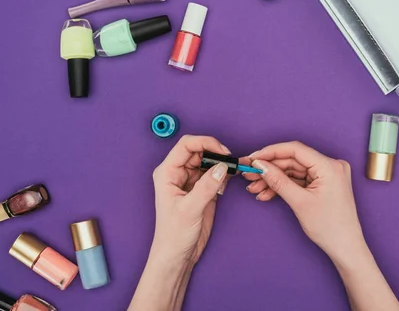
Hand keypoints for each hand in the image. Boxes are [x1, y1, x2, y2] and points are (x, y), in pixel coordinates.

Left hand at [151, 135, 230, 265]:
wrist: (177, 255)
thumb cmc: (173, 235)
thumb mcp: (189, 210)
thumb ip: (206, 187)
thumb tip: (221, 167)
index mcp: (167, 172)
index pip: (186, 145)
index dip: (205, 143)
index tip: (222, 151)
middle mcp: (178, 173)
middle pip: (199, 150)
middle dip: (215, 152)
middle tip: (230, 161)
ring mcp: (190, 180)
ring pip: (208, 161)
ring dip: (221, 163)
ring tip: (232, 169)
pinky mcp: (202, 189)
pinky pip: (214, 173)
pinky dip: (223, 173)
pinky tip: (228, 179)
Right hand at [242, 141, 365, 263]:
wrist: (345, 247)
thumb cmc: (330, 228)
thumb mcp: (299, 202)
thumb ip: (278, 181)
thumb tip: (261, 165)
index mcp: (330, 166)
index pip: (295, 150)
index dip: (271, 152)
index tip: (253, 158)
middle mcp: (331, 166)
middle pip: (292, 160)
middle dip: (269, 169)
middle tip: (249, 175)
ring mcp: (328, 174)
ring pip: (293, 171)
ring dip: (273, 179)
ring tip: (255, 188)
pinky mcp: (323, 183)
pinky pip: (299, 179)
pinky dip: (283, 186)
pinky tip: (267, 193)